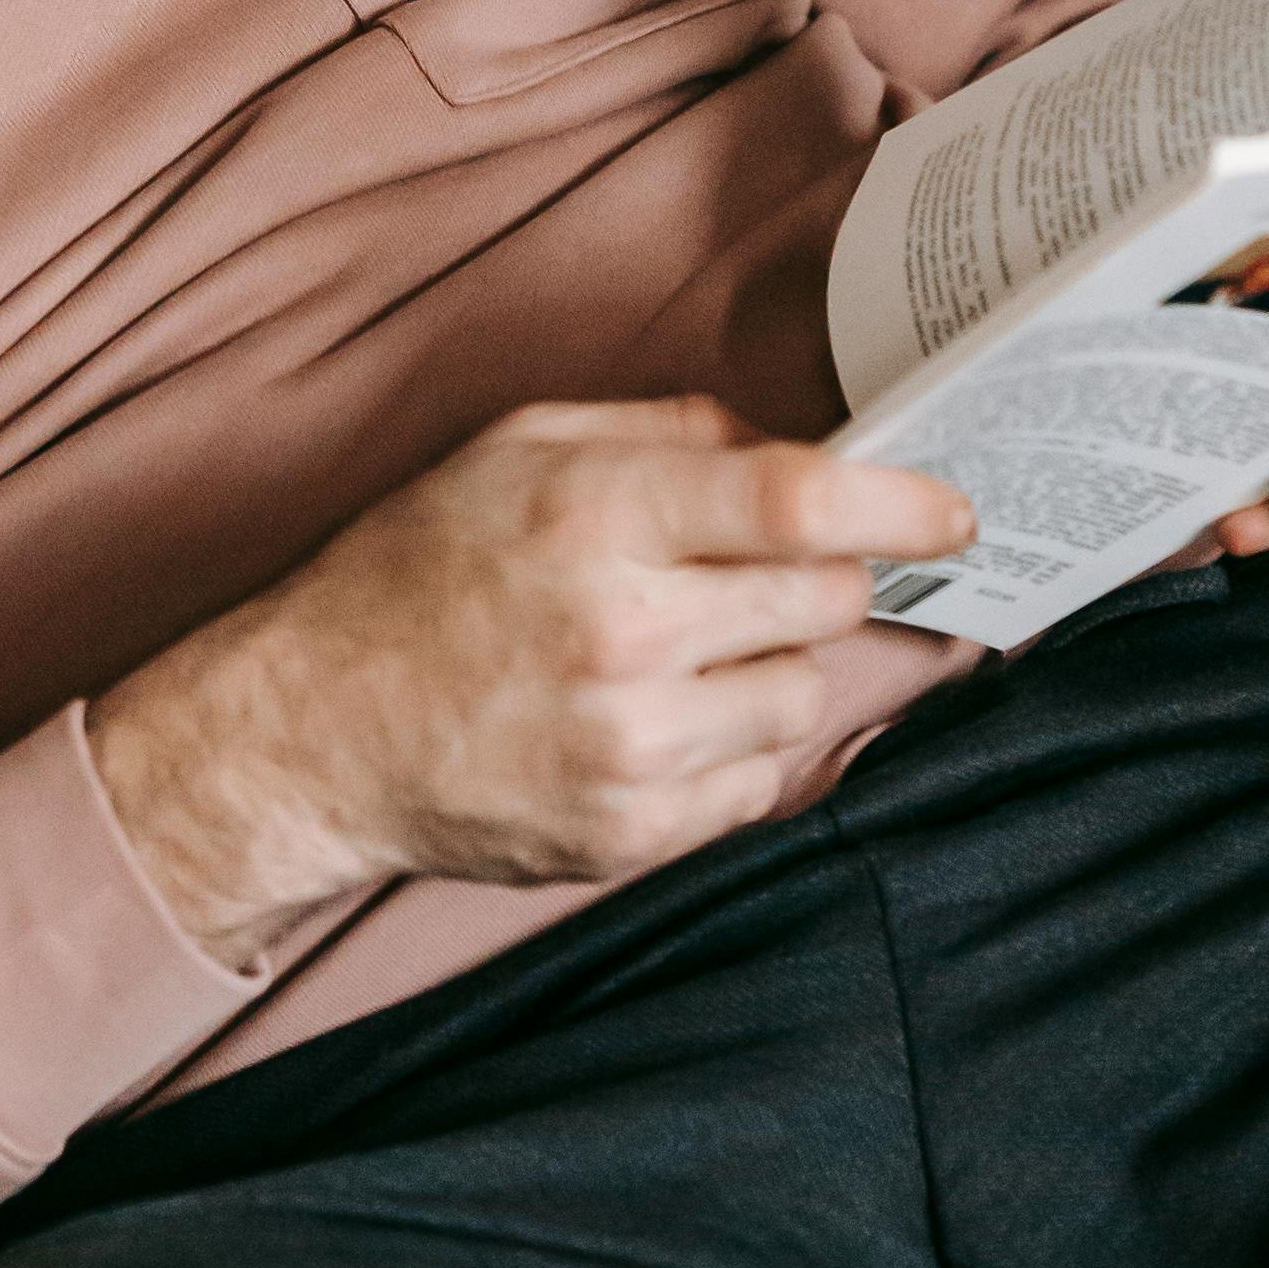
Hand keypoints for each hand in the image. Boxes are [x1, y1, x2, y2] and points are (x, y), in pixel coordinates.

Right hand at [91, 400, 975, 971]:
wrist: (310, 732)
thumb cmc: (414, 572)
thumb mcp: (516, 447)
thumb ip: (666, 432)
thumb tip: (797, 448)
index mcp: (595, 517)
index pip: (799, 506)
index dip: (902, 503)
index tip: (958, 509)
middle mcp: (622, 635)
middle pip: (823, 600)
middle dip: (820, 577)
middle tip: (759, 571)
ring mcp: (630, 748)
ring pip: (803, 696)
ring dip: (772, 665)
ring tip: (683, 650)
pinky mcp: (630, 835)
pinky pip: (758, 783)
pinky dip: (735, 747)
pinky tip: (659, 718)